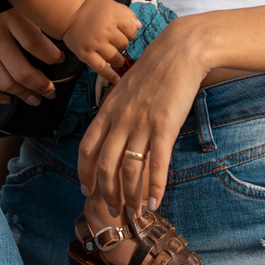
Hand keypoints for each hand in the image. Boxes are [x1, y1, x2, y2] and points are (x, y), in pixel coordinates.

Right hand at [0, 0, 63, 106]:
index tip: (61, 60)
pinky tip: (4, 98)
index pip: (36, 43)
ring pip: (4, 83)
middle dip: (42, 86)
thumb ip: (24, 9)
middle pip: (23, 71)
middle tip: (51, 90)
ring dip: (23, 95)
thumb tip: (49, 22)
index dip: (53, 56)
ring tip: (35, 98)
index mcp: (7, 16)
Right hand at [63, 0, 138, 83]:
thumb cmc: (91, 9)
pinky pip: (101, 68)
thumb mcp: (110, 5)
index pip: (132, 31)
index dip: (130, 33)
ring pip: (116, 58)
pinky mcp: (86, 54)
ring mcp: (95, 44)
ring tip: (113, 55)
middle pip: (124, 45)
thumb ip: (127, 13)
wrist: (68, 14)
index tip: (123, 32)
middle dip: (121, 44)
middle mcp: (105, 30)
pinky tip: (117, 80)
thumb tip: (139, 26)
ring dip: (117, 59)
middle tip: (113, 41)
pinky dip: (109, 75)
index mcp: (113, 16)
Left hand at [78, 11, 209, 215]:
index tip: (86, 190)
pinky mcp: (164, 126)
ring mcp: (141, 123)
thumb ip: (117, 110)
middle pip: (105, 165)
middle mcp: (120, 119)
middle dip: (107, 193)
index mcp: (108, 110)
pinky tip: (157, 202)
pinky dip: (156, 187)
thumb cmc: (155, 69)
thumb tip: (114, 130)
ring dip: (131, 196)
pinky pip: (157, 163)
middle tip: (114, 212)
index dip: (84, 172)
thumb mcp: (126, 88)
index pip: (87, 148)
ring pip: (129, 169)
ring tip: (137, 214)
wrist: (179, 51)